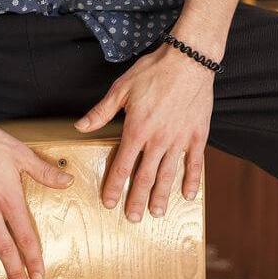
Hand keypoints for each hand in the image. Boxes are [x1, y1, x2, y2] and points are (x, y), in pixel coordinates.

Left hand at [74, 43, 213, 221]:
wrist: (188, 60)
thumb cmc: (154, 71)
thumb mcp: (121, 89)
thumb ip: (101, 112)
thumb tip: (80, 126)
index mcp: (137, 130)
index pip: (122, 166)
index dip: (114, 186)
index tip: (109, 202)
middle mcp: (158, 140)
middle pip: (145, 177)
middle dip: (137, 200)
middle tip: (133, 218)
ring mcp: (179, 139)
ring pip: (169, 174)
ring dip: (162, 196)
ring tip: (157, 213)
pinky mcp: (197, 135)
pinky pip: (195, 163)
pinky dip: (191, 180)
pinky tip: (188, 194)